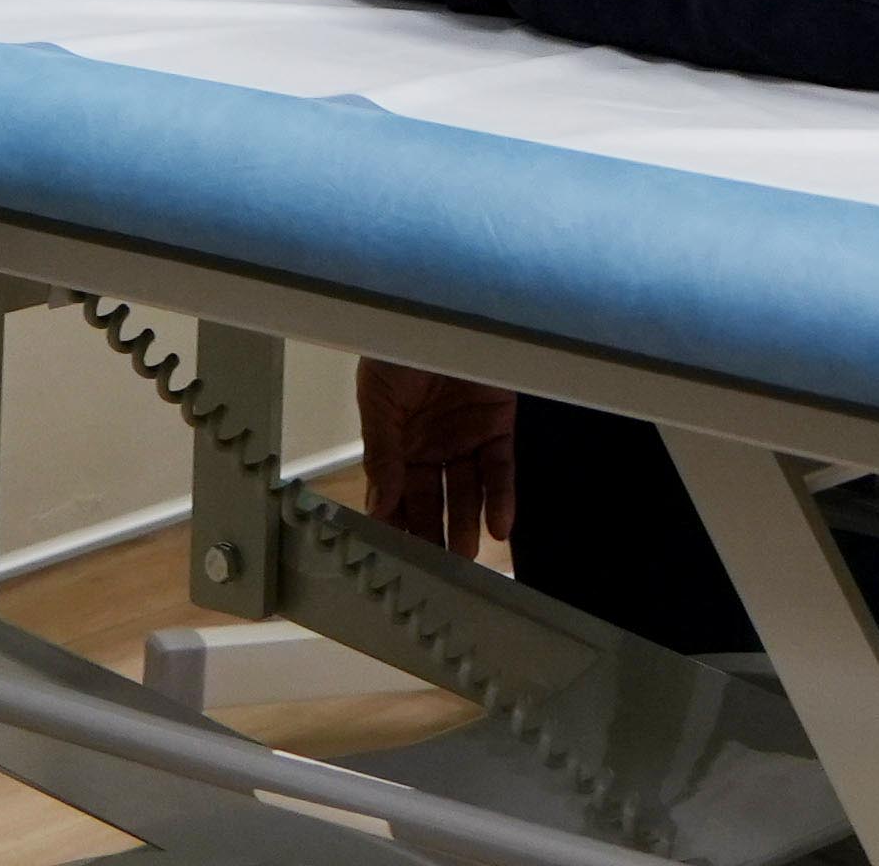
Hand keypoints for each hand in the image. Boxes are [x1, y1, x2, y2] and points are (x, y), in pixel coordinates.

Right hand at [356, 360, 520, 557]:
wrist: (441, 302)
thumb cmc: (399, 343)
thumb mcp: (378, 398)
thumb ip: (380, 452)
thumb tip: (377, 506)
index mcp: (396, 440)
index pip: (396, 494)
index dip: (397, 524)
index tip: (396, 560)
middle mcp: (432, 444)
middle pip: (433, 500)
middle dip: (434, 535)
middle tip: (437, 575)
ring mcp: (467, 435)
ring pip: (468, 491)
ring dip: (467, 525)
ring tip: (467, 559)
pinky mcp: (500, 423)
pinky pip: (501, 468)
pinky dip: (501, 498)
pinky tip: (500, 527)